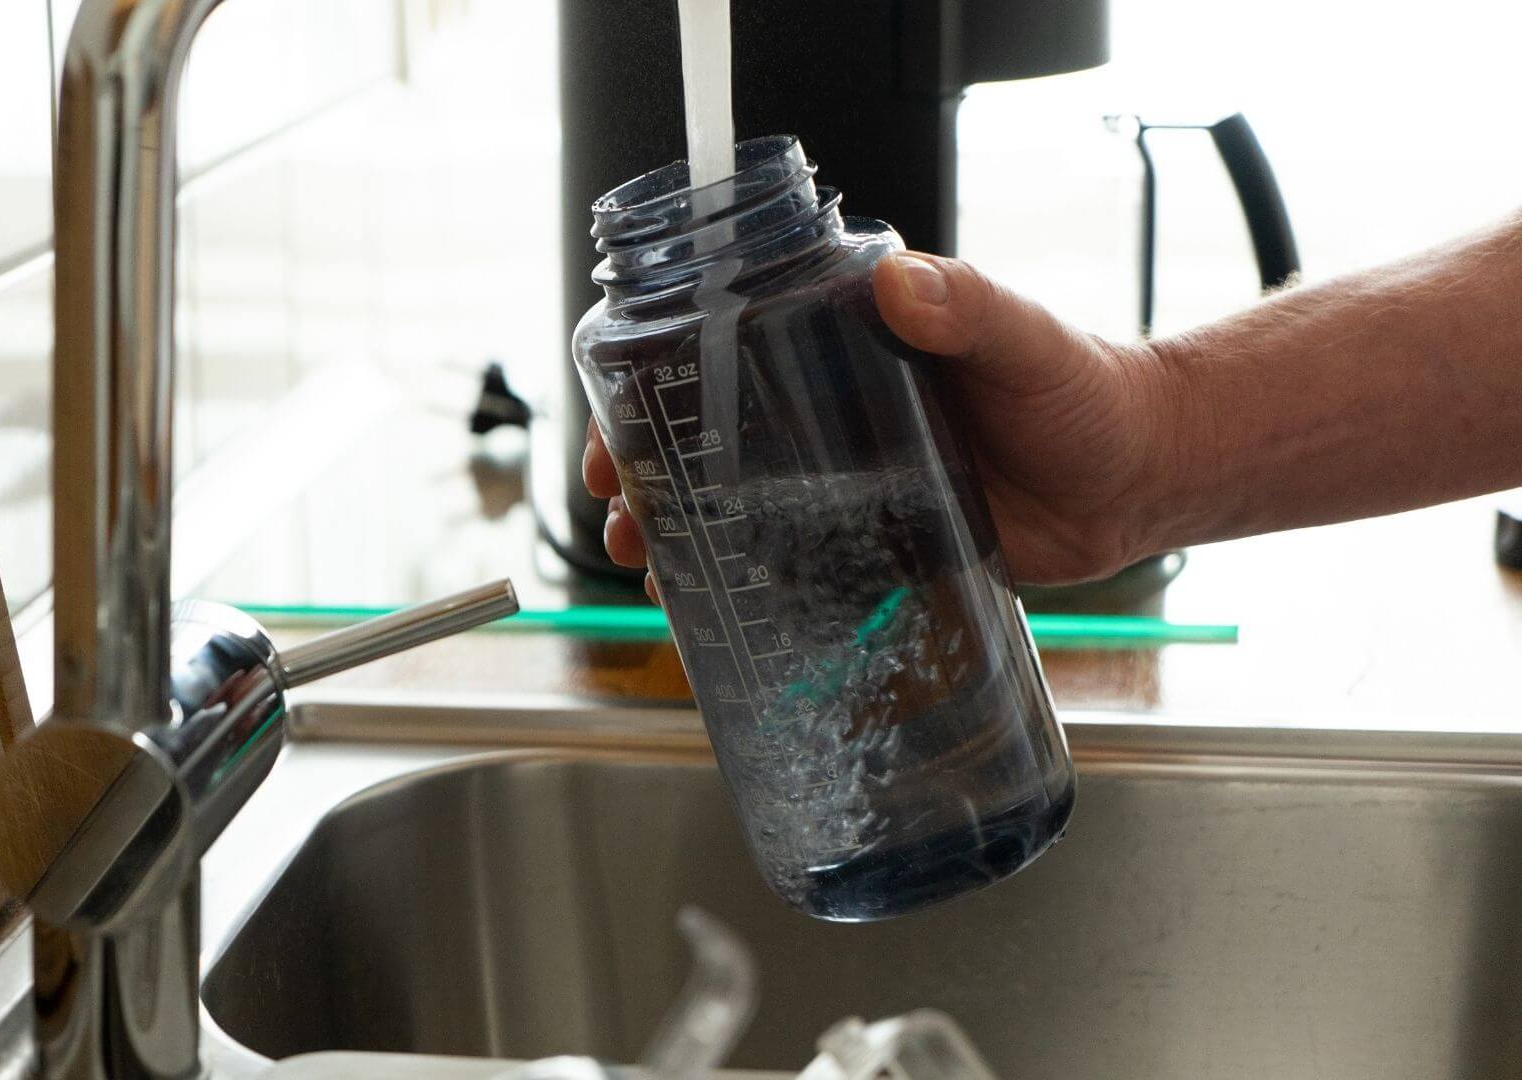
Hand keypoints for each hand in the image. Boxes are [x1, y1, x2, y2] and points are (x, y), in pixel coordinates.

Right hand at [583, 251, 1175, 586]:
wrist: (1139, 480)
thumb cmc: (1086, 392)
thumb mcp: (1022, 338)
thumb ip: (966, 308)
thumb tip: (903, 280)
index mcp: (851, 342)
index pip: (727, 347)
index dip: (659, 379)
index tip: (618, 412)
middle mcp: (835, 407)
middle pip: (712, 431)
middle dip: (649, 466)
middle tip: (616, 503)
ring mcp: (848, 476)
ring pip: (738, 500)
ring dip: (680, 528)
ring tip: (642, 561)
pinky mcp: (874, 539)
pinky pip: (793, 559)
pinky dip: (743, 580)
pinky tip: (706, 606)